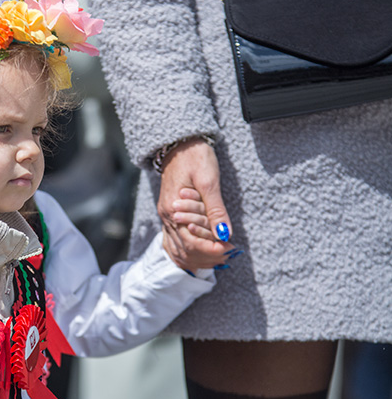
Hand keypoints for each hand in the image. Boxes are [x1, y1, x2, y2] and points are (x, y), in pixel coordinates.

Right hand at [158, 139, 233, 269]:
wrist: (180, 143)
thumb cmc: (195, 157)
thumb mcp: (209, 181)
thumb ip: (215, 210)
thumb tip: (224, 234)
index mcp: (174, 210)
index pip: (191, 242)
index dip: (211, 249)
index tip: (230, 249)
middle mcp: (168, 217)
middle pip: (185, 249)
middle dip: (208, 255)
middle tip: (230, 252)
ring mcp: (167, 217)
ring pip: (180, 247)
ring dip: (200, 255)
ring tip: (221, 252)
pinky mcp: (171, 214)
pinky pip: (177, 240)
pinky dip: (191, 249)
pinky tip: (204, 251)